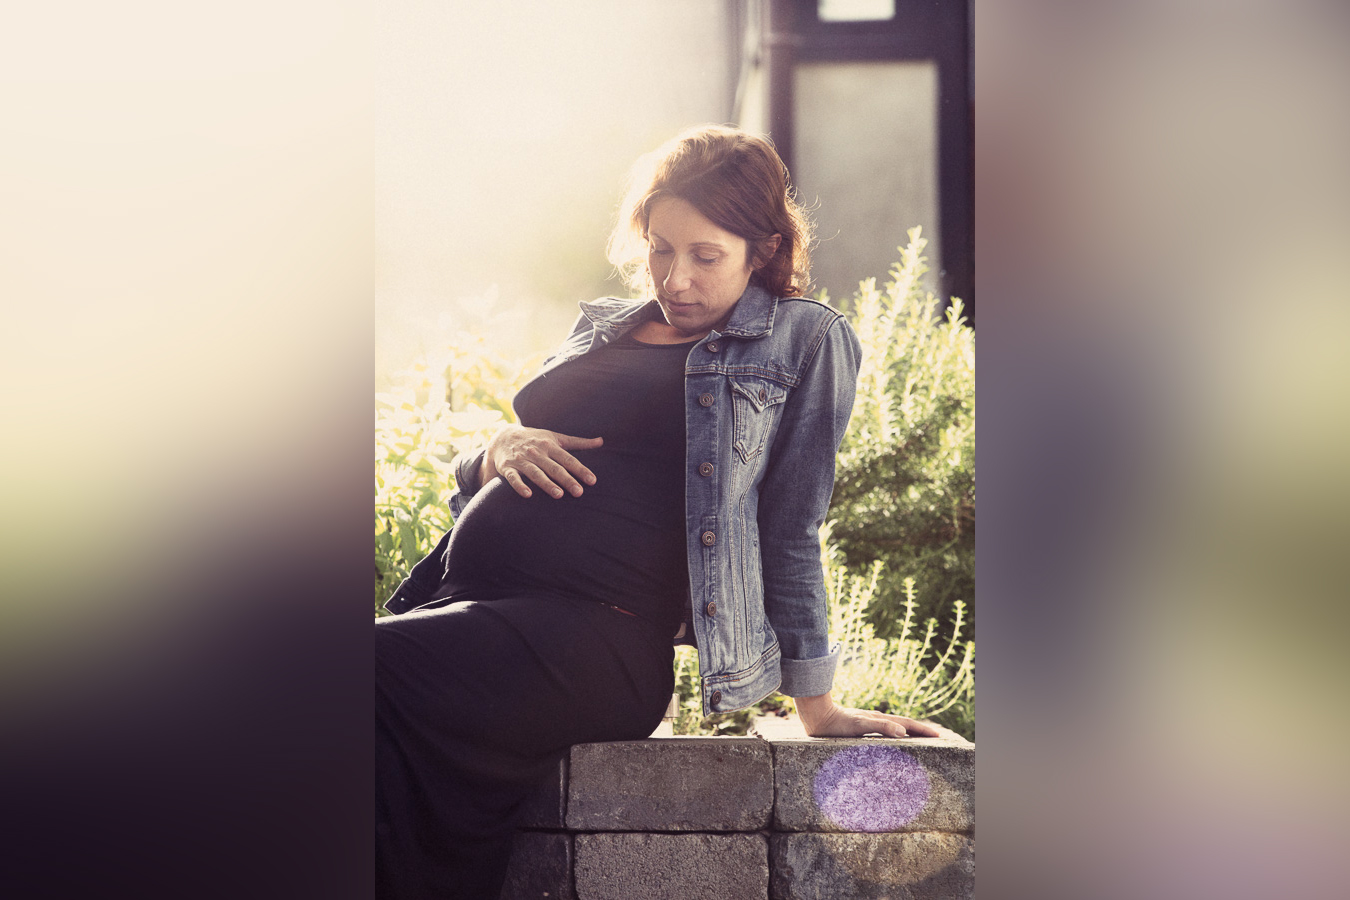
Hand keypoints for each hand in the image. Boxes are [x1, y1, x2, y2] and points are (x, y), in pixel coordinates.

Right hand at [481, 425, 602, 498]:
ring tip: (558, 495)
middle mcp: (537, 453)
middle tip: (579, 492)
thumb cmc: (535, 439)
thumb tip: (601, 441)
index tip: (592, 481)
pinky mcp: (508, 467)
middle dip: (567, 479)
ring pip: (536, 473)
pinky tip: (528, 495)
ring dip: (546, 483)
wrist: (503, 436)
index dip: (580, 470)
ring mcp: (522, 460)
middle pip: (554, 467)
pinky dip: (519, 486)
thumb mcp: (556, 437)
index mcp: (550, 446)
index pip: (568, 459)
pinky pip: (513, 478)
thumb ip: (579, 442)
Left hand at [794, 692, 940, 738]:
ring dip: (908, 733)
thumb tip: (902, 731)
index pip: (906, 724)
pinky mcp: (859, 728)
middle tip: (935, 737)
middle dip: (919, 730)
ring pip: (893, 728)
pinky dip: (893, 736)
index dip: (922, 730)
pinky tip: (890, 741)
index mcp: (879, 719)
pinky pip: (882, 732)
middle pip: (903, 724)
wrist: (816, 716)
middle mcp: (875, 720)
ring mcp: (868, 723)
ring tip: (919, 739)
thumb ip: (879, 726)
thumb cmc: (835, 724)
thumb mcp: (858, 726)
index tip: (938, 735)